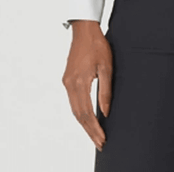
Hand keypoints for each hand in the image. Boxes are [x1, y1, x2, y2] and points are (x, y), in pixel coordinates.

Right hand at [61, 20, 112, 151]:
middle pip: (78, 115)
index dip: (94, 129)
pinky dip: (80, 113)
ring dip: (84, 124)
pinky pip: (73, 101)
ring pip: (74, 110)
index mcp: (79, 82)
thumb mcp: (106, 66)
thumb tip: (105, 112)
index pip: (86, 113)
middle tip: (100, 143)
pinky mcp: (67, 79)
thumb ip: (105, 90)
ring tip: (95, 135)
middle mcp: (70, 84)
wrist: (84, 30)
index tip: (102, 140)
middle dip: (89, 131)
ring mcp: (66, 82)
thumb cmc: (97, 45)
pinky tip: (87, 118)